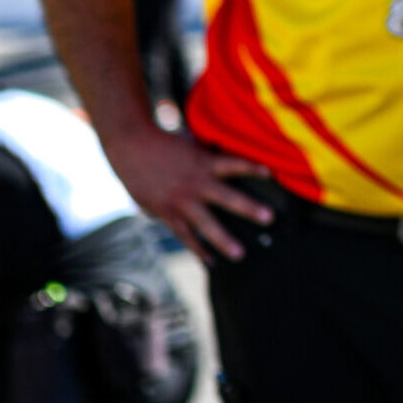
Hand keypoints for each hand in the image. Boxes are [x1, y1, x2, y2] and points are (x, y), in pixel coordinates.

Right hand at [103, 125, 273, 261]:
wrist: (131, 146)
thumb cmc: (167, 142)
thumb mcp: (193, 142)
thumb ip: (212, 153)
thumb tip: (234, 155)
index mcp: (204, 162)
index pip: (233, 164)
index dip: (252, 168)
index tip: (271, 174)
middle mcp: (195, 183)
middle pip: (226, 197)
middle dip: (248, 208)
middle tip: (269, 218)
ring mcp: (180, 200)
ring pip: (205, 224)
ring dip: (223, 240)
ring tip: (240, 255)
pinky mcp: (166, 213)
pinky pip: (185, 235)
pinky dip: (197, 249)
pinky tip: (211, 261)